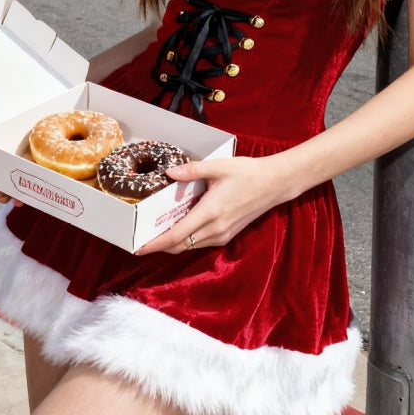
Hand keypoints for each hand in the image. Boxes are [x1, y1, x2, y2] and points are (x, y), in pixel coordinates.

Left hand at [134, 154, 288, 255]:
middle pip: (180, 245)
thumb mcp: (218, 167)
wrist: (274, 183)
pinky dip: (187, 240)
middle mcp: (215, 229)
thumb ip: (192, 171)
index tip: (139, 247)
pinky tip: (180, 228)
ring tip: (156, 234)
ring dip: (173, 244)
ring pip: (191, 246)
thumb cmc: (247, 172)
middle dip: (160, 246)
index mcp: (210, 212)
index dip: (156, 244)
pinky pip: (201, 242)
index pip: (176, 235)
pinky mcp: (228, 234)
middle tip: (141, 240)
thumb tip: (169, 173)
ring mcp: (223, 234)